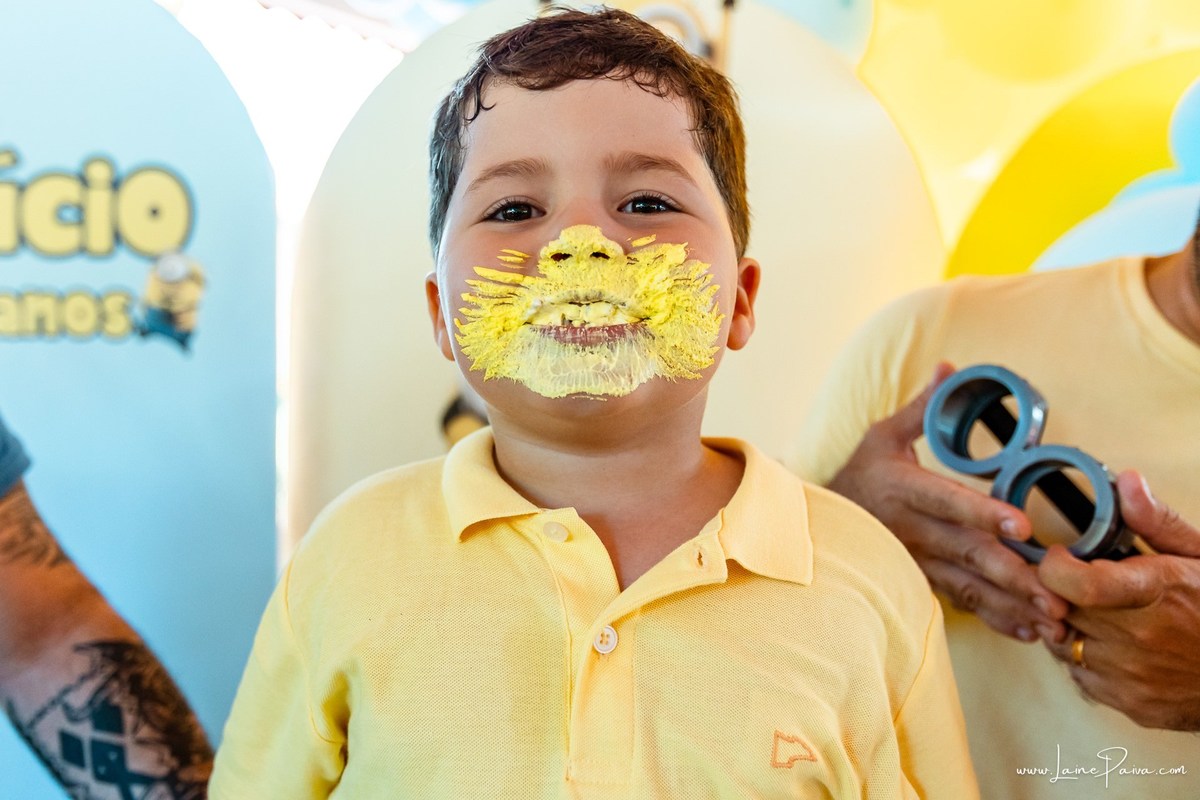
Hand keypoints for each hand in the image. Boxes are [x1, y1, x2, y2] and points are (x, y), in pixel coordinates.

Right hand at [828, 363, 1068, 641]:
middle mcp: (911, 530)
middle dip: (1014, 575)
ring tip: (1054, 621)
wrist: (816, 523)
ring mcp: (915, 561)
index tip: (1021, 525)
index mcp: (904, 489)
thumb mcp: (882, 437)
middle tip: (1057, 593)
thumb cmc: (859, 475)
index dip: (984, 513)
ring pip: (968, 586)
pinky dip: (995, 619)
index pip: (948, 501)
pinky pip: (961, 603)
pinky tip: (1029, 631)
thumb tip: (952, 369)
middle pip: (968, 553)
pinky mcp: (920, 581)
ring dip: (1012, 605)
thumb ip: (922, 408)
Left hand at [1040, 471, 1199, 730]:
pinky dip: (1085, 659)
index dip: (1055, 567)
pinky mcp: (1130, 703)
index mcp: (1155, 593)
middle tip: (1076, 582)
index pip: (1079, 584)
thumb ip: (1158, 522)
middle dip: (1058, 593)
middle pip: (1062, 610)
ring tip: (1099, 613)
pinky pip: (1080, 676)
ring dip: (1069, 626)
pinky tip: (1110, 645)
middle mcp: (1139, 637)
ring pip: (1063, 645)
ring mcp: (1132, 675)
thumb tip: (1127, 482)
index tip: (1060, 556)